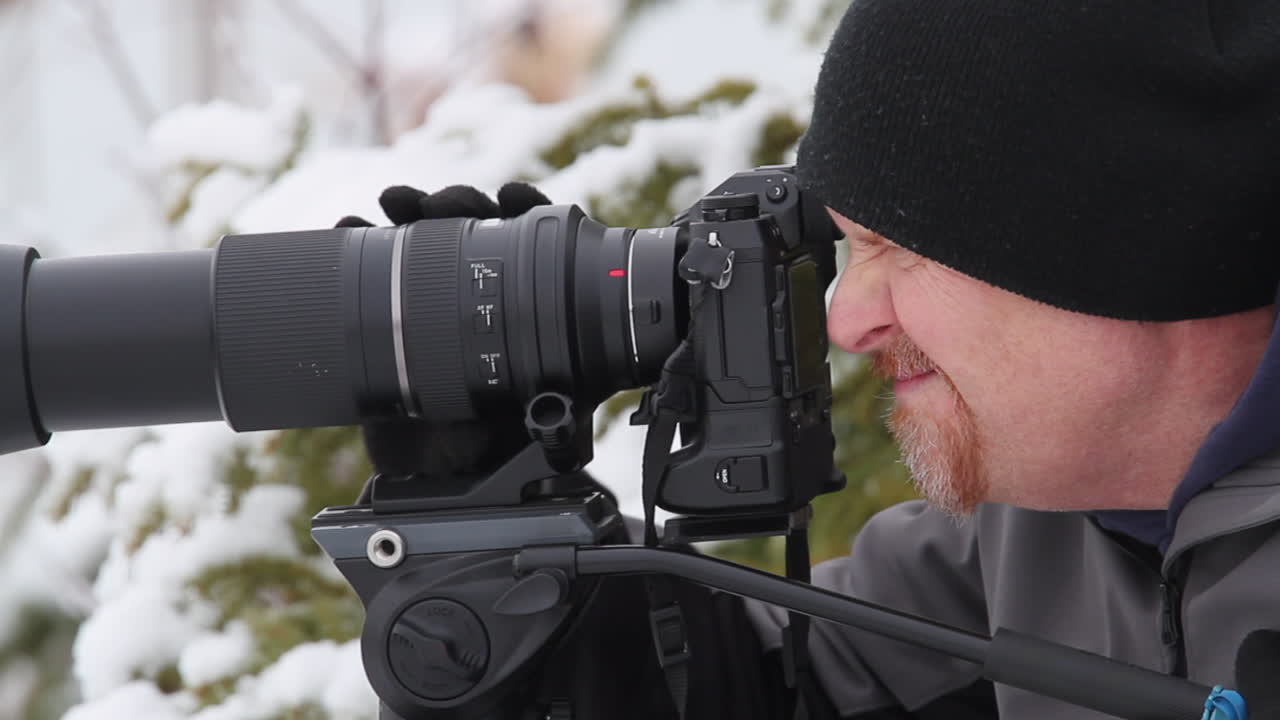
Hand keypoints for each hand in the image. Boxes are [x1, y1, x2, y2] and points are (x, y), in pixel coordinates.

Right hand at [337, 182, 550, 484]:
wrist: (435, 477)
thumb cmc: (492, 452)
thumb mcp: (530, 438)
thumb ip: (541, 424)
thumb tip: (548, 413)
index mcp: (528, 314)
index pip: (535, 248)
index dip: (528, 213)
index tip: (512, 199)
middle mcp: (483, 297)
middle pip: (478, 226)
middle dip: (459, 202)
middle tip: (439, 203)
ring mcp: (434, 298)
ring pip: (426, 234)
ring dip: (411, 208)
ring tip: (395, 202)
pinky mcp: (388, 310)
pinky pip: (375, 264)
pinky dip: (360, 238)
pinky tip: (349, 226)